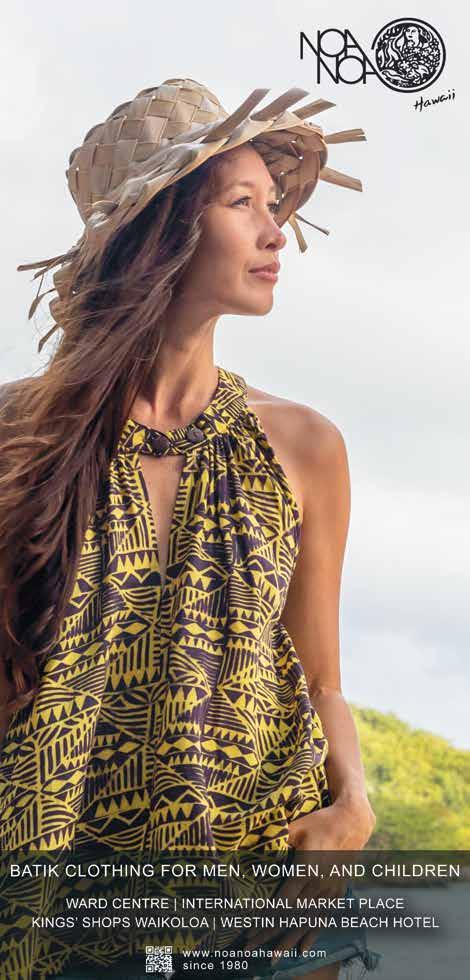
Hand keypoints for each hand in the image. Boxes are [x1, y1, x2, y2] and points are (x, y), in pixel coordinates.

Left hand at [244, 797, 375, 958]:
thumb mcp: (296, 828)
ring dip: (287, 941)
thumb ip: (277, 842)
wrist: (352, 823)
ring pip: (306, 923)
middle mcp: (318, 886)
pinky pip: (322, 919)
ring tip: (272, 959)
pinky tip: (301, 950)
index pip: (281, 902)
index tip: (249, 931)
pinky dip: (311, 936)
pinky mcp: (337, 892)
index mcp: (306, 870)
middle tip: (249, 950)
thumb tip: (252, 849)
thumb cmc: (319, 821)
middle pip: (290, 917)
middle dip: (269, 935)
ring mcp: (329, 891)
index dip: (265, 919)